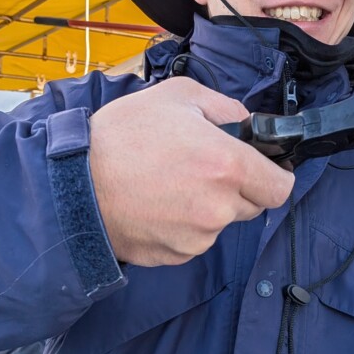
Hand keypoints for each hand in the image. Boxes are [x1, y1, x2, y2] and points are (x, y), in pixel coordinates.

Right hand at [89, 78, 294, 265]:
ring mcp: (197, 237)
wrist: (72, 185)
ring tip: (169, 184)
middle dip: (236, 188)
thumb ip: (226, 108)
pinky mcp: (176, 256)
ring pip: (220, 223)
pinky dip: (183, 226)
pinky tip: (156, 205)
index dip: (275, 176)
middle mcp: (218, 207)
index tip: (262, 169)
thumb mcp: (177, 97)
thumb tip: (249, 124)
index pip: (281, 187)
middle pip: (252, 206)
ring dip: (207, 207)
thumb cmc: (121, 136)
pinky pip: (193, 240)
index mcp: (227, 165)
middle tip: (201, 168)